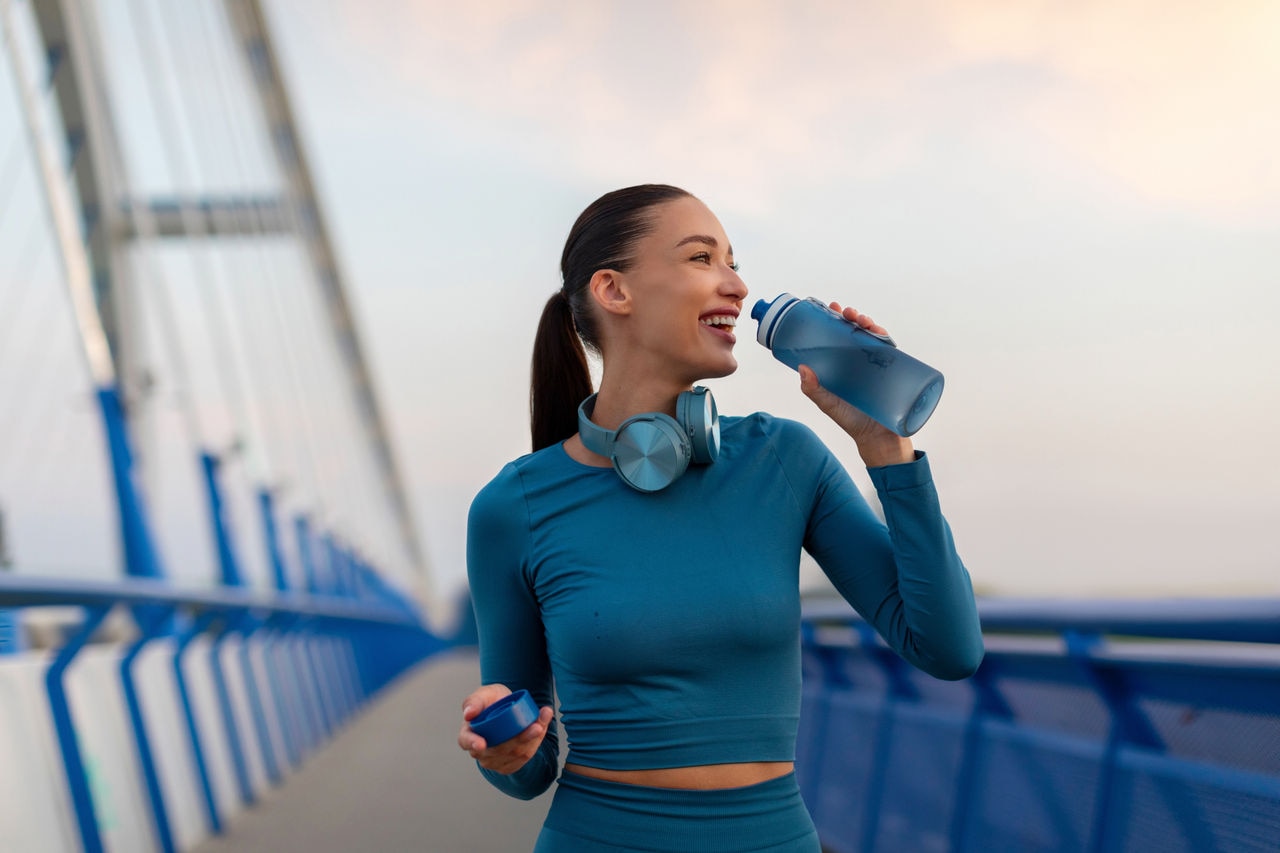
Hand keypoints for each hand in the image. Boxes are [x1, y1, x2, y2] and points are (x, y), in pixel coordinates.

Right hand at [458, 684, 555, 774]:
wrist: (508, 708)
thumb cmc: (492, 701)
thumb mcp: (484, 694)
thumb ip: (475, 701)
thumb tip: (469, 714)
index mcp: (468, 734)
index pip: (466, 741)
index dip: (473, 743)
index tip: (481, 744)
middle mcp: (480, 751)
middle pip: (500, 749)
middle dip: (520, 739)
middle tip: (536, 727)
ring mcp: (494, 760)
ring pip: (516, 754)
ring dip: (533, 739)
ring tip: (542, 721)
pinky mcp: (510, 764)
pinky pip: (524, 757)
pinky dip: (536, 742)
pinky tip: (542, 727)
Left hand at [799, 302, 914, 466]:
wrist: (879, 440)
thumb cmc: (852, 422)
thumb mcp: (828, 404)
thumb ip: (814, 390)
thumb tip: (802, 368)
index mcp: (844, 365)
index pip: (840, 337)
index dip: (836, 321)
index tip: (830, 308)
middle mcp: (861, 362)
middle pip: (857, 332)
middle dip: (852, 318)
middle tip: (845, 311)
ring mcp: (878, 366)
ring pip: (873, 337)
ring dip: (868, 323)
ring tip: (860, 319)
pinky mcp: (893, 372)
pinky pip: (891, 350)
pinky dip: (885, 337)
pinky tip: (878, 331)